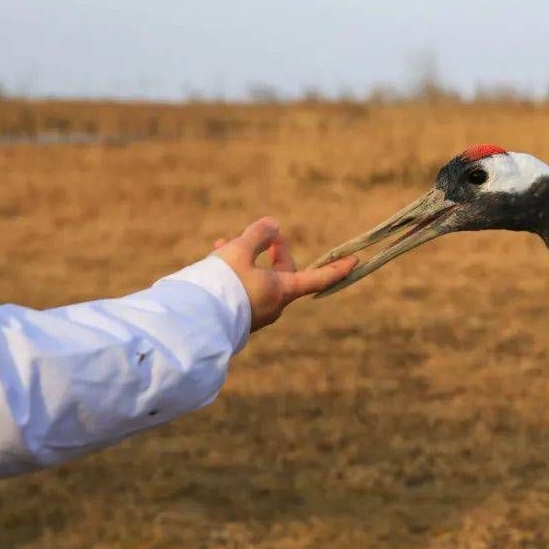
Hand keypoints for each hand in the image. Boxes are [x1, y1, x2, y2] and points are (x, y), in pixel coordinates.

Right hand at [212, 217, 356, 331]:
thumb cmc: (221, 284)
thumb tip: (273, 226)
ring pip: (257, 279)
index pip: (318, 278)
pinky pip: (242, 290)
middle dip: (273, 250)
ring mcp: (255, 314)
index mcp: (282, 291)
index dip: (337, 267)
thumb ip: (258, 235)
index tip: (355, 260)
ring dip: (244, 260)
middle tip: (265, 234)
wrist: (192, 322)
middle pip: (283, 273)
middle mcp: (273, 305)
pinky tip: (214, 259)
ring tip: (223, 244)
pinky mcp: (238, 318)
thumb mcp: (239, 251)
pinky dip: (234, 274)